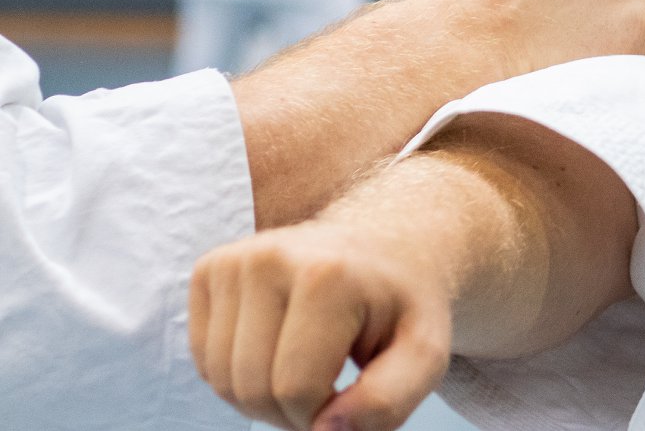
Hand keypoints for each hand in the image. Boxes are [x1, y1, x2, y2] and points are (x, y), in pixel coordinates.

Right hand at [190, 218, 449, 430]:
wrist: (385, 246)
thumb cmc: (403, 308)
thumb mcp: (424, 353)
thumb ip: (388, 401)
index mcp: (327, 274)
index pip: (296, 390)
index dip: (322, 415)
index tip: (350, 393)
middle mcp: (270, 258)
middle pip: (252, 388)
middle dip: (290, 411)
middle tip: (330, 386)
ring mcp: (233, 260)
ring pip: (220, 380)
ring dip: (260, 398)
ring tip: (306, 369)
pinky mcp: (210, 270)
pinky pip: (204, 360)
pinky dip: (237, 374)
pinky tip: (276, 349)